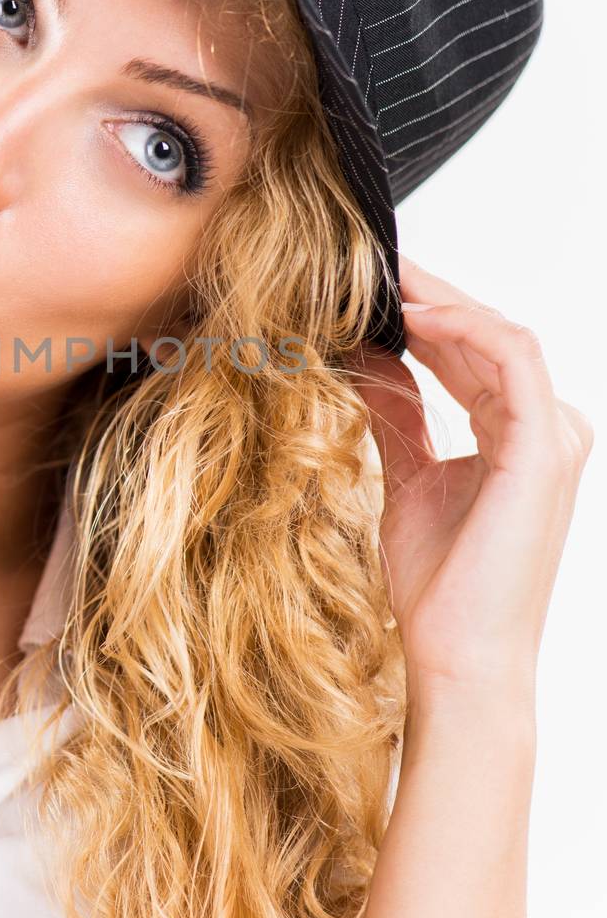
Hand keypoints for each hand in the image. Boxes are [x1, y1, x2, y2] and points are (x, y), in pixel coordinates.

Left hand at [343, 255, 593, 703]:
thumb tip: (364, 358)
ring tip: (385, 279)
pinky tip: (416, 317)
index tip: (370, 286)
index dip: (424, 314)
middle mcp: (543, 427)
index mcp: (516, 433)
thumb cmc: (441, 584)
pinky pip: (512, 358)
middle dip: (429, 295)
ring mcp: (552, 435)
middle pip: (488, 335)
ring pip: (502, 335)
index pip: (472, 352)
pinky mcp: (544, 447)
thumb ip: (395, 414)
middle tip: (371, 262)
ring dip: (443, 301)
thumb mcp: (406, 476)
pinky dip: (465, 329)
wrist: (458, 654)